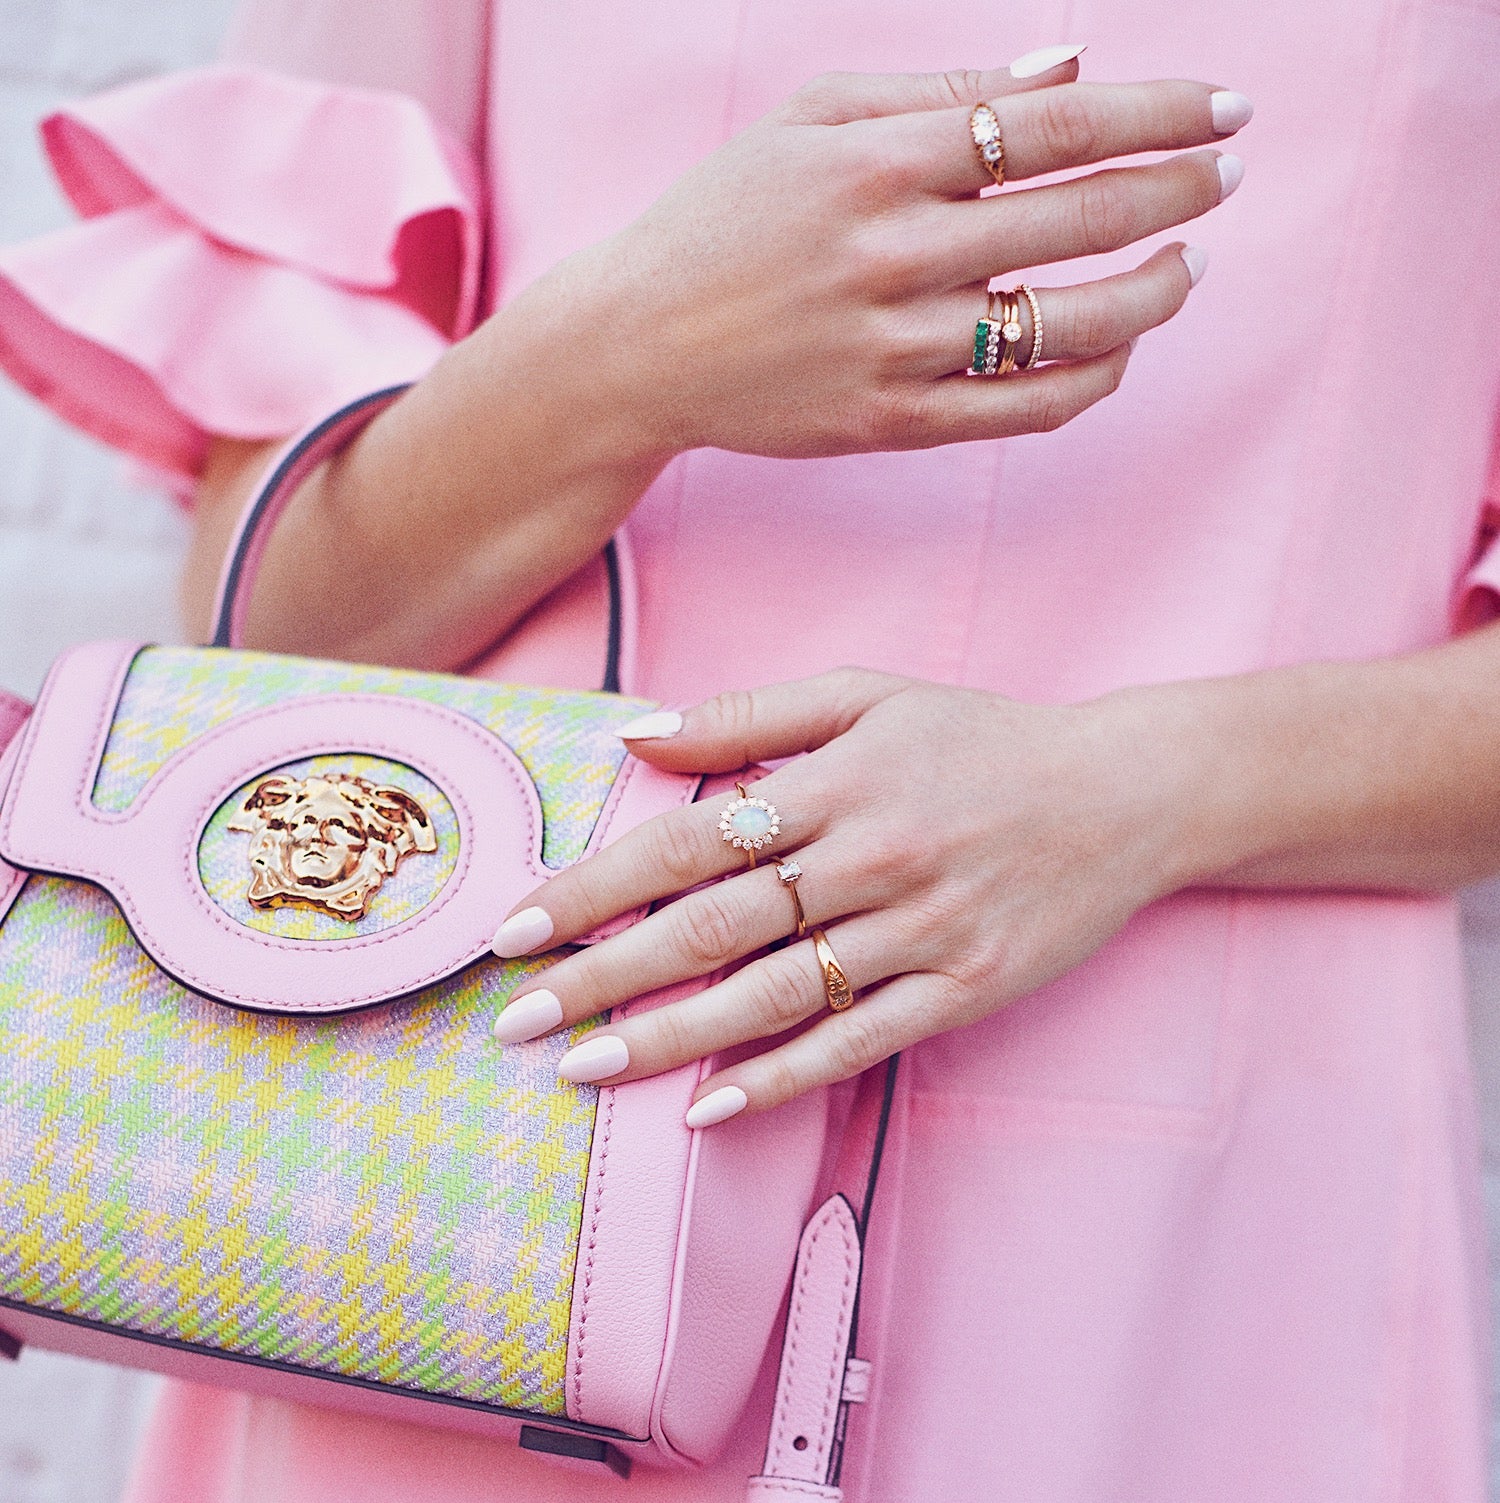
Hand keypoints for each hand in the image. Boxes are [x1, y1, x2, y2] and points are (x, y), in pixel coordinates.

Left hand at [490, 669, 1197, 1124]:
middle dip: (603, 976)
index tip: (514, 928)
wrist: (1123, 793)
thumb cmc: (979, 738)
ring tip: (582, 1070)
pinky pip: (858, 1043)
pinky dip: (780, 1078)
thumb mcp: (868, 694)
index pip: (687, 841)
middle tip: (516, 1019)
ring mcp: (921, 933)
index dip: (594, 888)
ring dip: (669, 1038)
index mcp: (837, 784)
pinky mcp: (964, 990)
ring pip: (773, 996)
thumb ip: (748, 714)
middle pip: (713, 927)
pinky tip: (706, 1108)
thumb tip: (635, 736)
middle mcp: (872, 860)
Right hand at [571, 55, 1248, 458]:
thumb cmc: (724, 217)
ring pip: (1066, 325)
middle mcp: (893, 254)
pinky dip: (1091, 380)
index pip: (1054, 125)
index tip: (1225, 108)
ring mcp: (894, 348)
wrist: (639, 345)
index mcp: (876, 160)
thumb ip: (939, 89)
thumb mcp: (810, 118)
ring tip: (1186, 267)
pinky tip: (1120, 350)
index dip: (1157, 113)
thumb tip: (1069, 69)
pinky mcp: (892, 423)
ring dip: (1152, 293)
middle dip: (1177, 190)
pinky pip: (1023, 409)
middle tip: (1227, 175)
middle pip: (1078, 218)